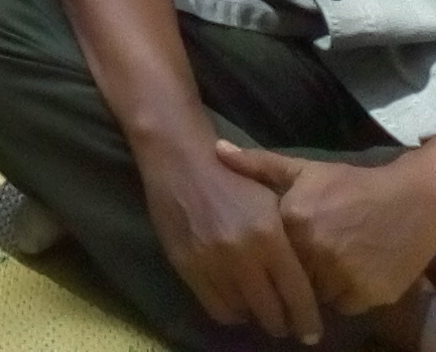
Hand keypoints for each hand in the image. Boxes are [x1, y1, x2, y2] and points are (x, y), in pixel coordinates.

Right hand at [143, 137, 323, 341]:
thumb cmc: (233, 179)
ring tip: (258, 308)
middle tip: (287, 324)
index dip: (308, 320)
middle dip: (283, 324)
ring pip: (243, 313)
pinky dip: (229, 310)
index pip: (297, 296)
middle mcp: (241, 255)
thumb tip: (313, 280)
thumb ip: (292, 241)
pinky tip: (235, 299)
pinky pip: (215, 306)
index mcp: (269, 237)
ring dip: (254, 315)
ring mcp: (211, 262)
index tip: (311, 332)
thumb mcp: (272, 201)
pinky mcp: (186, 265)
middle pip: (271, 313)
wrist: (179, 160)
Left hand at [218, 140, 435, 318]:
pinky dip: (343, 296)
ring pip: (315, 294)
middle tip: (301, 263)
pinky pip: (343, 305)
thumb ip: (259, 164)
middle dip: (291, 272)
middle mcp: (315, 250)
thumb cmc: (351, 186)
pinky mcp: (368, 294)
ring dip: (317, 285)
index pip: (265, 250)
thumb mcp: (305, 169)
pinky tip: (347, 277)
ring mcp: (343, 275)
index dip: (268, 252)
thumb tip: (217, 150)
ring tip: (324, 269)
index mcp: (293, 220)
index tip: (269, 252)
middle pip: (289, 275)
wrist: (410, 202)